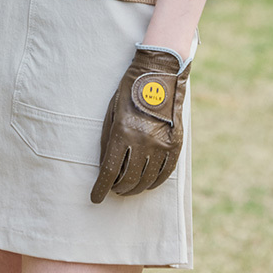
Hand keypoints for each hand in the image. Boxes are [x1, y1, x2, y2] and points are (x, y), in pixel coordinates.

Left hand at [90, 45, 188, 201]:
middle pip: (128, 179)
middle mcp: (143, 141)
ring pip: (146, 180)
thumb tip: (105, 167)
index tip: (96, 198)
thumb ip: (109, 142)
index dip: (101, 188)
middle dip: (118, 189)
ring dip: (135, 188)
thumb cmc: (130, 92)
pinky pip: (165, 173)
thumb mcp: (112, 114)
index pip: (109, 171)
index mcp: (123, 133)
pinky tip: (147, 184)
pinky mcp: (176, 144)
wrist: (160, 74)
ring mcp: (162, 144)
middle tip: (114, 190)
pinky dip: (154, 182)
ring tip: (128, 188)